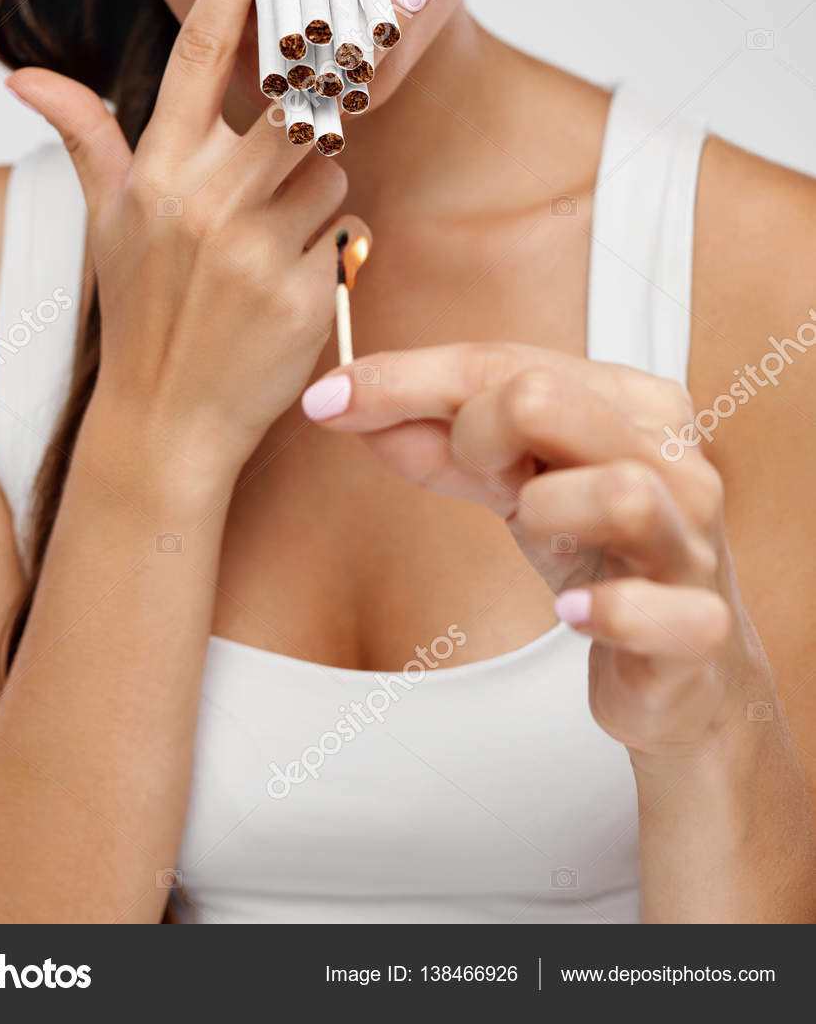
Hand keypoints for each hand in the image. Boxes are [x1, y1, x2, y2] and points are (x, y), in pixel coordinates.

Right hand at [5, 0, 368, 496]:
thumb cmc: (138, 308)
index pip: (197, 55)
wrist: (163, 422)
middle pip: (301, 99)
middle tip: (393, 11)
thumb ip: (83, 135)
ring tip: (275, 234)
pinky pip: (347, 233)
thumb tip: (20, 75)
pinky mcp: (303, 293)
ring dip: (321, 187)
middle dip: (343, 63)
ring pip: (334, 169)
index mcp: (156, 169)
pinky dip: (332, 247)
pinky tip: (291, 282)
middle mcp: (203, 200)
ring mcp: (255, 248)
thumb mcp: (105, 219)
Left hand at [301, 342, 758, 767]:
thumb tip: (341, 401)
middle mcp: (672, 458)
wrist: (679, 664)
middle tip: (479, 476)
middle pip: (548, 401)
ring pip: (618, 492)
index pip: (503, 364)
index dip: (404, 379)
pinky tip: (572, 613)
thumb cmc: (594, 550)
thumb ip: (436, 441)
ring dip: (546, 510)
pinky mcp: (700, 627)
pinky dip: (607, 610)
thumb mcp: (513, 483)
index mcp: (629, 401)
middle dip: (477, 432)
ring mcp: (691, 542)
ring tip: (532, 531)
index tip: (327, 399)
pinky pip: (659, 610)